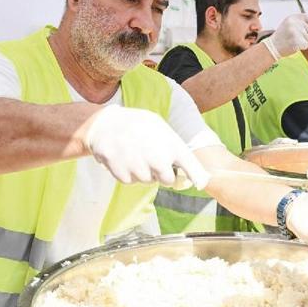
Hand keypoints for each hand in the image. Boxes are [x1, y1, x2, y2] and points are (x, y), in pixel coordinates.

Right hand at [84, 105, 209, 187]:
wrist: (106, 122)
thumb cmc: (140, 127)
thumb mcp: (163, 131)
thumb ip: (178, 153)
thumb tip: (198, 180)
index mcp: (171, 143)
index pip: (190, 165)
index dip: (198, 177)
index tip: (200, 184)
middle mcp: (157, 157)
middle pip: (167, 180)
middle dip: (161, 173)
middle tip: (152, 158)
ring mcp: (138, 165)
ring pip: (146, 181)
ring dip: (143, 172)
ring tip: (135, 154)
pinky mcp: (121, 171)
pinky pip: (129, 181)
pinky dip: (127, 173)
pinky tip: (124, 157)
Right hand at [263, 13, 307, 59]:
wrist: (273, 47)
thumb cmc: (281, 37)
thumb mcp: (288, 24)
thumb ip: (299, 22)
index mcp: (292, 18)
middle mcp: (294, 23)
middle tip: (299, 39)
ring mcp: (295, 32)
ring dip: (304, 42)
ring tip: (294, 42)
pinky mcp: (297, 41)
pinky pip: (306, 44)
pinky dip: (303, 47)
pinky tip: (295, 46)